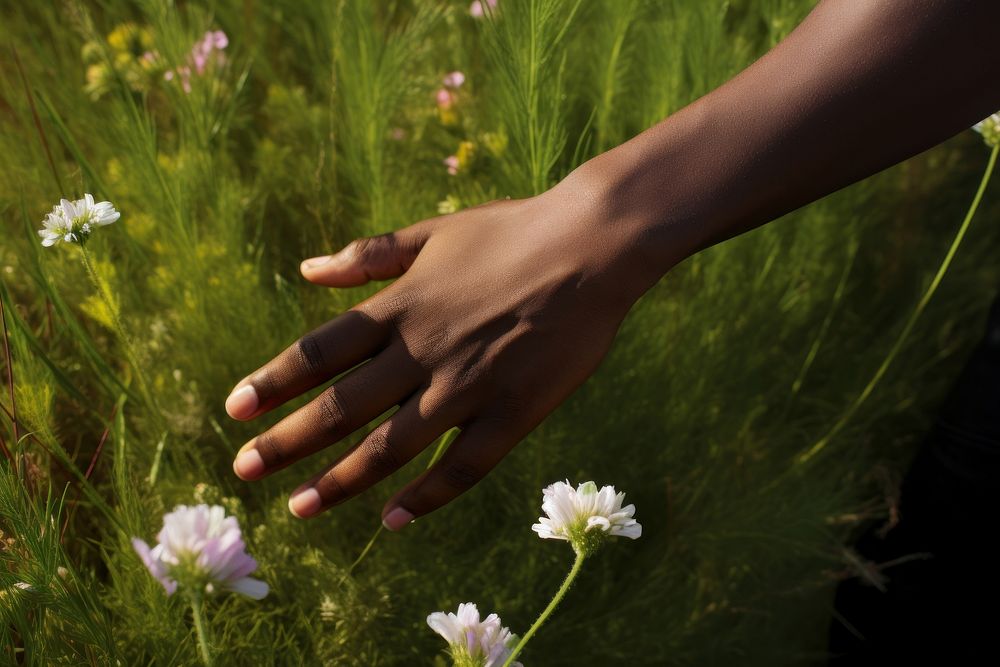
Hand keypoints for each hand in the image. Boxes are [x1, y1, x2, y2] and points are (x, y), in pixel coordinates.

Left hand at [225, 174, 648, 528]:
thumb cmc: (512, 232)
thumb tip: (306, 270)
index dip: (273, 383)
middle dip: (286, 444)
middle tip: (242, 472)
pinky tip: (392, 520)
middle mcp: (424, 351)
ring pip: (391, 448)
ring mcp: (468, 387)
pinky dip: (425, 497)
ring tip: (299, 508)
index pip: (320, 352)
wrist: (592, 247)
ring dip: (340, 481)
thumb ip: (369, 255)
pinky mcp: (513, 413)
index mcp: (402, 305)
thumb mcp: (433, 232)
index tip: (234, 411)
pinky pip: (462, 468)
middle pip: (342, 407)